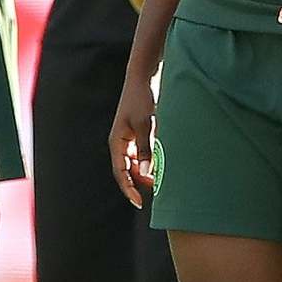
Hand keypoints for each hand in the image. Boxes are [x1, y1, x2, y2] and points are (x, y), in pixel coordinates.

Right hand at [109, 68, 157, 208]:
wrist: (144, 78)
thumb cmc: (142, 99)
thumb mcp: (146, 124)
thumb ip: (146, 148)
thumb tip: (147, 172)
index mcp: (117, 142)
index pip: (120, 172)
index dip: (129, 189)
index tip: (139, 202)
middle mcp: (121, 143)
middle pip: (129, 171)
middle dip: (140, 183)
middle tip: (158, 191)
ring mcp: (130, 139)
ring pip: (137, 164)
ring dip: (148, 172)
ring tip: (163, 179)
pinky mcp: (139, 135)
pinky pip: (143, 154)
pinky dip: (152, 161)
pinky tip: (164, 163)